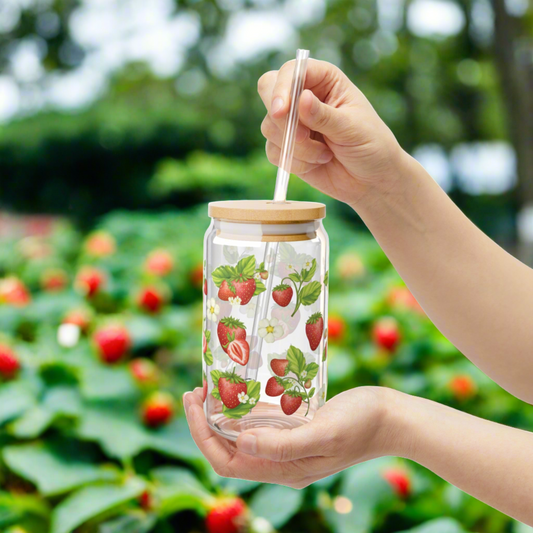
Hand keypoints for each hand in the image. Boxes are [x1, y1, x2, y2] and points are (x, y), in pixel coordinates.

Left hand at [183, 386, 397, 487]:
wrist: (392, 417)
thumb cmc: (362, 424)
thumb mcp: (323, 434)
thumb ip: (282, 444)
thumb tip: (239, 443)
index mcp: (284, 469)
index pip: (228, 461)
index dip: (204, 435)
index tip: (194, 404)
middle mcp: (282, 461)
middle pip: (231, 449)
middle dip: (207, 423)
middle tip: (196, 391)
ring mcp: (290, 444)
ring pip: (244, 435)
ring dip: (224, 414)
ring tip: (211, 387)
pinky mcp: (298, 428)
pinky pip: (263, 422)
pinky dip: (246, 408)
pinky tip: (240, 389)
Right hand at [258, 59, 403, 207]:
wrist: (371, 179)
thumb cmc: (370, 145)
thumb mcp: (351, 128)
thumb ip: (324, 115)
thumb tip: (301, 99)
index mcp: (324, 79)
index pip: (291, 71)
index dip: (282, 88)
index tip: (282, 111)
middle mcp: (303, 96)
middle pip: (268, 90)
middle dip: (280, 117)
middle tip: (300, 137)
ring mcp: (292, 122)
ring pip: (270, 127)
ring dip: (296, 147)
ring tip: (324, 155)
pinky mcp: (286, 147)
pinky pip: (273, 152)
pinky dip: (294, 162)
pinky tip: (317, 163)